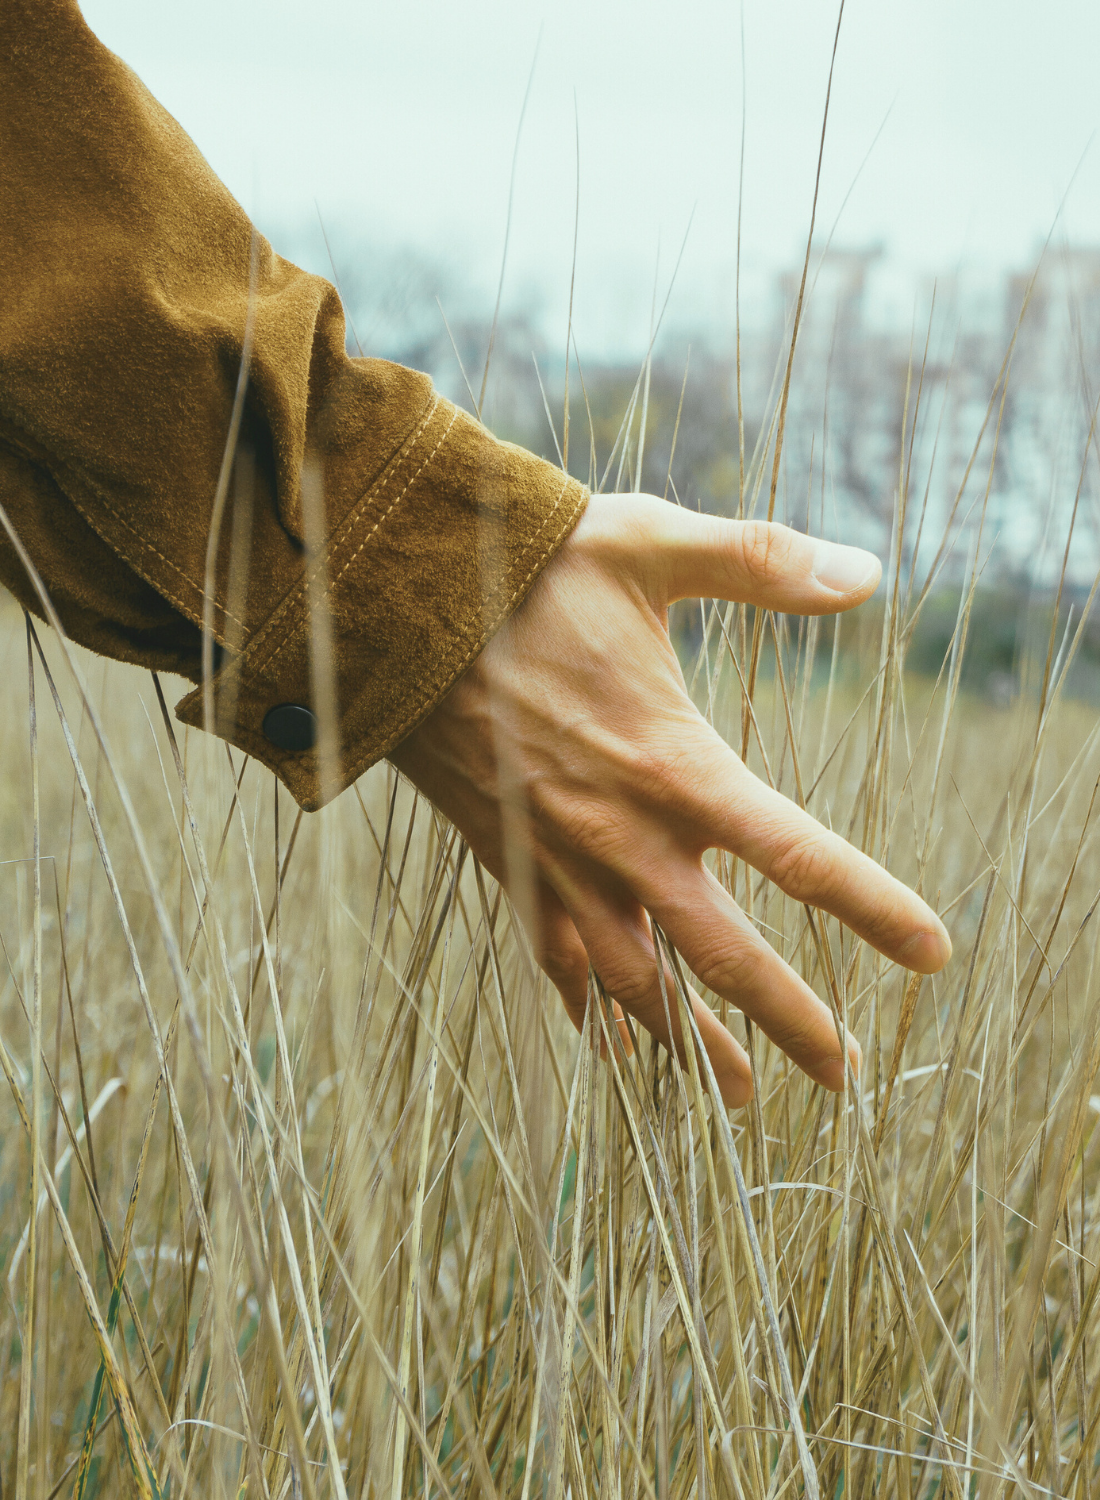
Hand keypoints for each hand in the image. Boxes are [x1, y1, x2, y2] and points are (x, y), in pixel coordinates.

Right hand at [391, 493, 950, 1106]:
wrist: (397, 609)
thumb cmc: (527, 572)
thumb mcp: (649, 544)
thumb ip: (762, 562)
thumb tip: (866, 573)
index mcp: (674, 765)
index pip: (798, 855)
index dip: (872, 907)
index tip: (932, 952)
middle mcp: (622, 836)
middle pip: (724, 956)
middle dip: (789, 1022)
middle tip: (842, 1080)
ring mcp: (561, 861)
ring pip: (636, 983)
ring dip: (691, 1045)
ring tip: (736, 1099)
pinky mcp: (511, 862)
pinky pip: (555, 958)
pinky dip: (589, 1008)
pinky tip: (610, 1042)